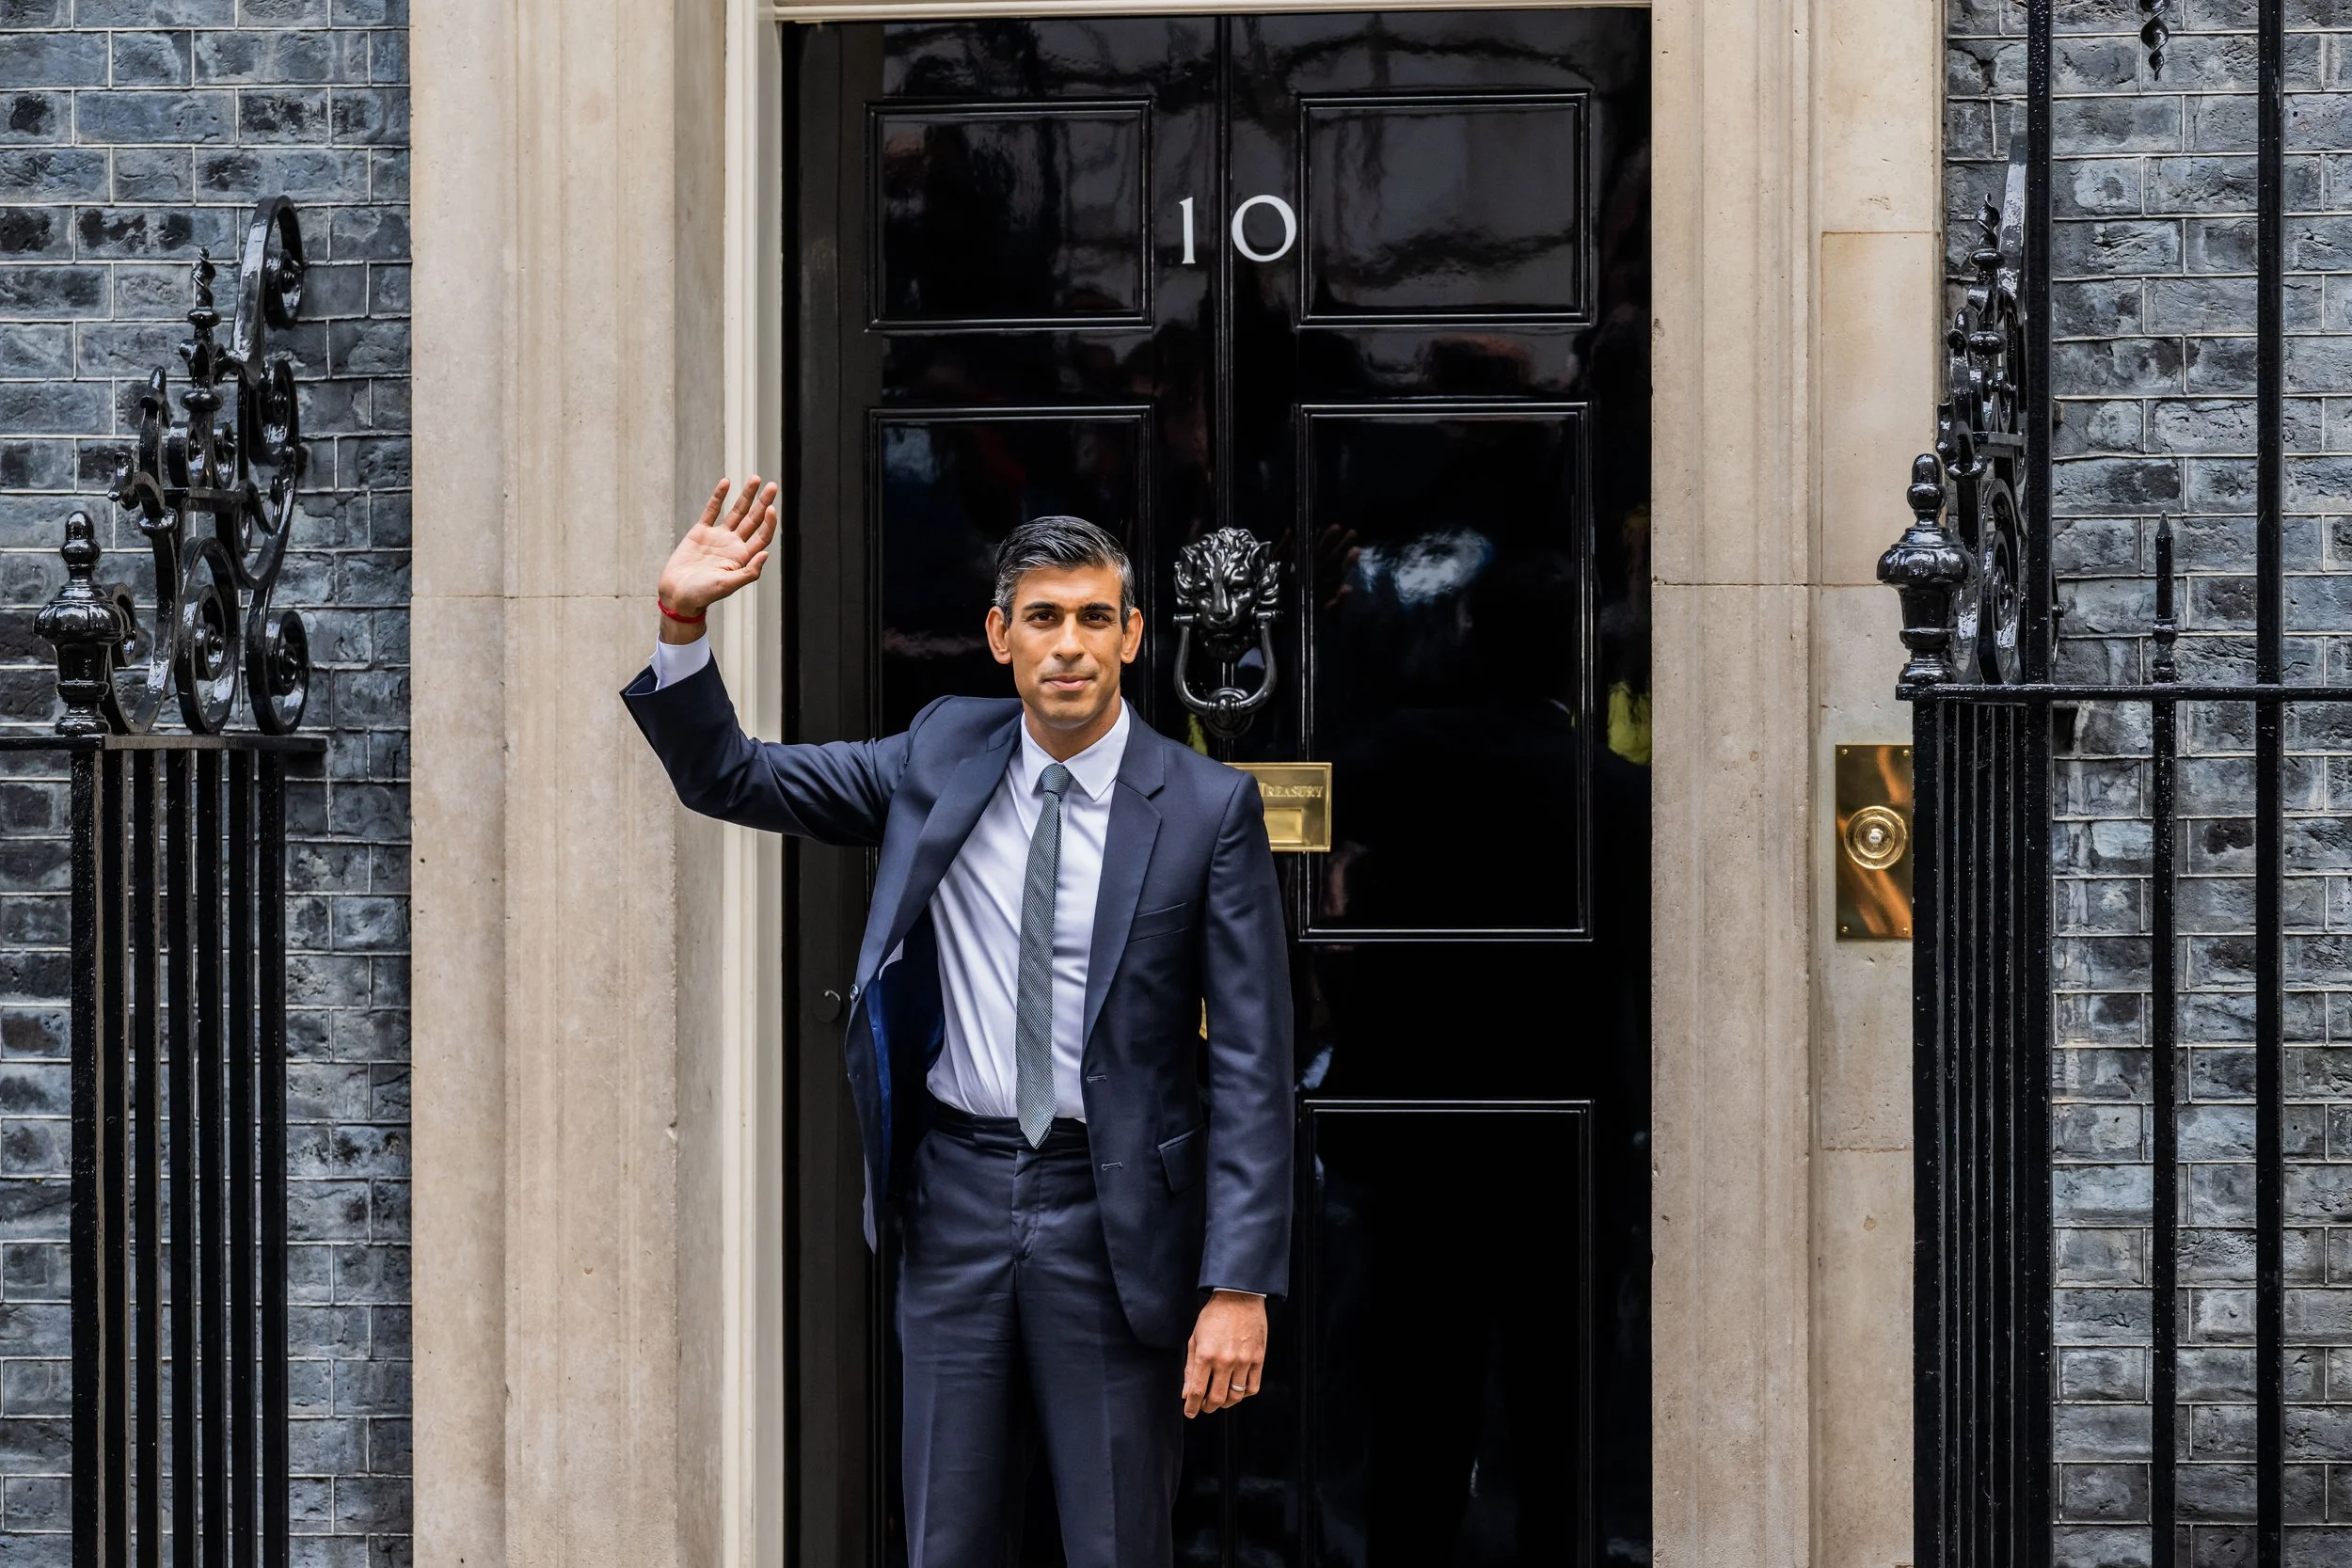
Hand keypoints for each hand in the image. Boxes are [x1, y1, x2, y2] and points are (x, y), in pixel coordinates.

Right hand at [658, 477, 777, 629]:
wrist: (677, 594)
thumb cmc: (703, 594)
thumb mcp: (728, 585)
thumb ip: (748, 572)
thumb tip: (766, 554)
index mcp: (743, 557)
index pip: (762, 535)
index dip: (769, 522)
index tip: (771, 508)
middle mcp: (733, 545)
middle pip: (753, 520)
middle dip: (763, 503)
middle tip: (772, 486)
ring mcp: (718, 537)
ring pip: (736, 512)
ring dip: (746, 496)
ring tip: (755, 479)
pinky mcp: (700, 532)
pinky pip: (711, 510)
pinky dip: (718, 496)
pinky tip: (726, 483)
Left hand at [1182, 1290, 1266, 1417]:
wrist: (1239, 1298)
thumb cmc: (1214, 1316)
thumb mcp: (1195, 1339)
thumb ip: (1190, 1368)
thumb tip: (1186, 1392)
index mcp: (1205, 1355)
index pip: (1196, 1391)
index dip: (1192, 1406)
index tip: (1190, 1413)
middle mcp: (1224, 1360)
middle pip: (1216, 1398)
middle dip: (1207, 1407)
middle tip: (1204, 1406)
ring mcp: (1243, 1361)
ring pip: (1235, 1396)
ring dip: (1225, 1403)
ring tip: (1220, 1398)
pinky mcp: (1258, 1359)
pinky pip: (1252, 1387)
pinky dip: (1243, 1394)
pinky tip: (1237, 1389)